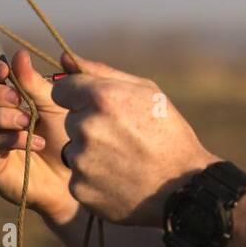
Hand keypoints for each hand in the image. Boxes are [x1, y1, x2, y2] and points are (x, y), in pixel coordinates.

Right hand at [0, 50, 80, 224]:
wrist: (73, 172)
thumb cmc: (65, 133)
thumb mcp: (53, 103)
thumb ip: (34, 82)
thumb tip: (18, 55)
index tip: (3, 70)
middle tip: (19, 99)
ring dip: (4, 116)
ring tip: (30, 122)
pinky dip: (10, 139)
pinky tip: (34, 141)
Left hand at [50, 51, 216, 227]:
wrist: (183, 188)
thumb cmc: (169, 134)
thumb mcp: (146, 92)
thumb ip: (102, 73)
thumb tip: (66, 58)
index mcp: (102, 98)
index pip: (62, 90)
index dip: (80, 98)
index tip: (99, 108)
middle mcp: (87, 127)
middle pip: (70, 120)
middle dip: (89, 125)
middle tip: (122, 138)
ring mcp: (81, 160)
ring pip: (73, 149)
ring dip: (91, 152)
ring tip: (123, 160)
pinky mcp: (79, 188)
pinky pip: (78, 176)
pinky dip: (94, 177)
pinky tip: (120, 178)